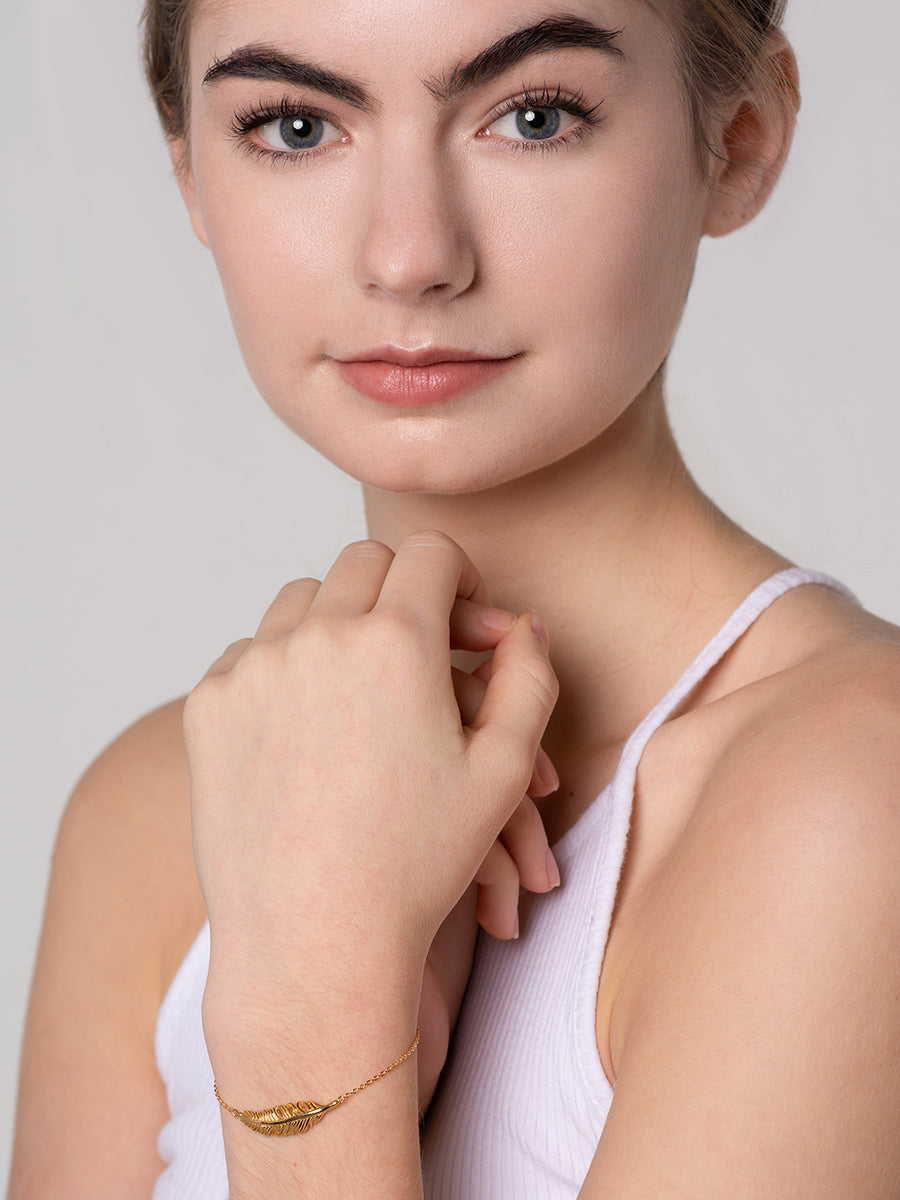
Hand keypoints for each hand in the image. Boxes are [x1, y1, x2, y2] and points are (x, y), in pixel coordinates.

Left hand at [184, 532, 558, 1070]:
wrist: (313, 940)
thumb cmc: (416, 863)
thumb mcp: (504, 772)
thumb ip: (529, 679)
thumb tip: (523, 623)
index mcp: (398, 642)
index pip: (430, 553)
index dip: (461, 579)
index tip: (468, 623)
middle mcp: (318, 637)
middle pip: (364, 564)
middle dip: (403, 592)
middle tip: (424, 649)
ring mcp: (253, 668)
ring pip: (302, 599)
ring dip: (340, 620)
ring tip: (367, 682)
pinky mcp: (208, 705)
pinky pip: (251, 650)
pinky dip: (284, 664)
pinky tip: (311, 720)